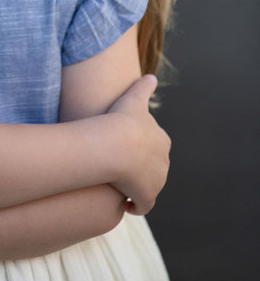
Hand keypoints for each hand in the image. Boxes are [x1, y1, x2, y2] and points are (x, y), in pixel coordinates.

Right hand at [107, 75, 170, 215]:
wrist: (116, 146)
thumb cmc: (121, 120)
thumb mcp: (133, 99)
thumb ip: (143, 88)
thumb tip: (151, 76)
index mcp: (162, 141)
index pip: (154, 146)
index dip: (140, 147)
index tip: (126, 148)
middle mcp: (164, 162)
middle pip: (152, 166)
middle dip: (141, 168)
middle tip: (121, 167)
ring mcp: (157, 181)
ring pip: (147, 185)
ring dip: (137, 186)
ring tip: (120, 184)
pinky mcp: (147, 197)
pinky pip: (143, 205)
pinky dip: (136, 205)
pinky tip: (125, 203)